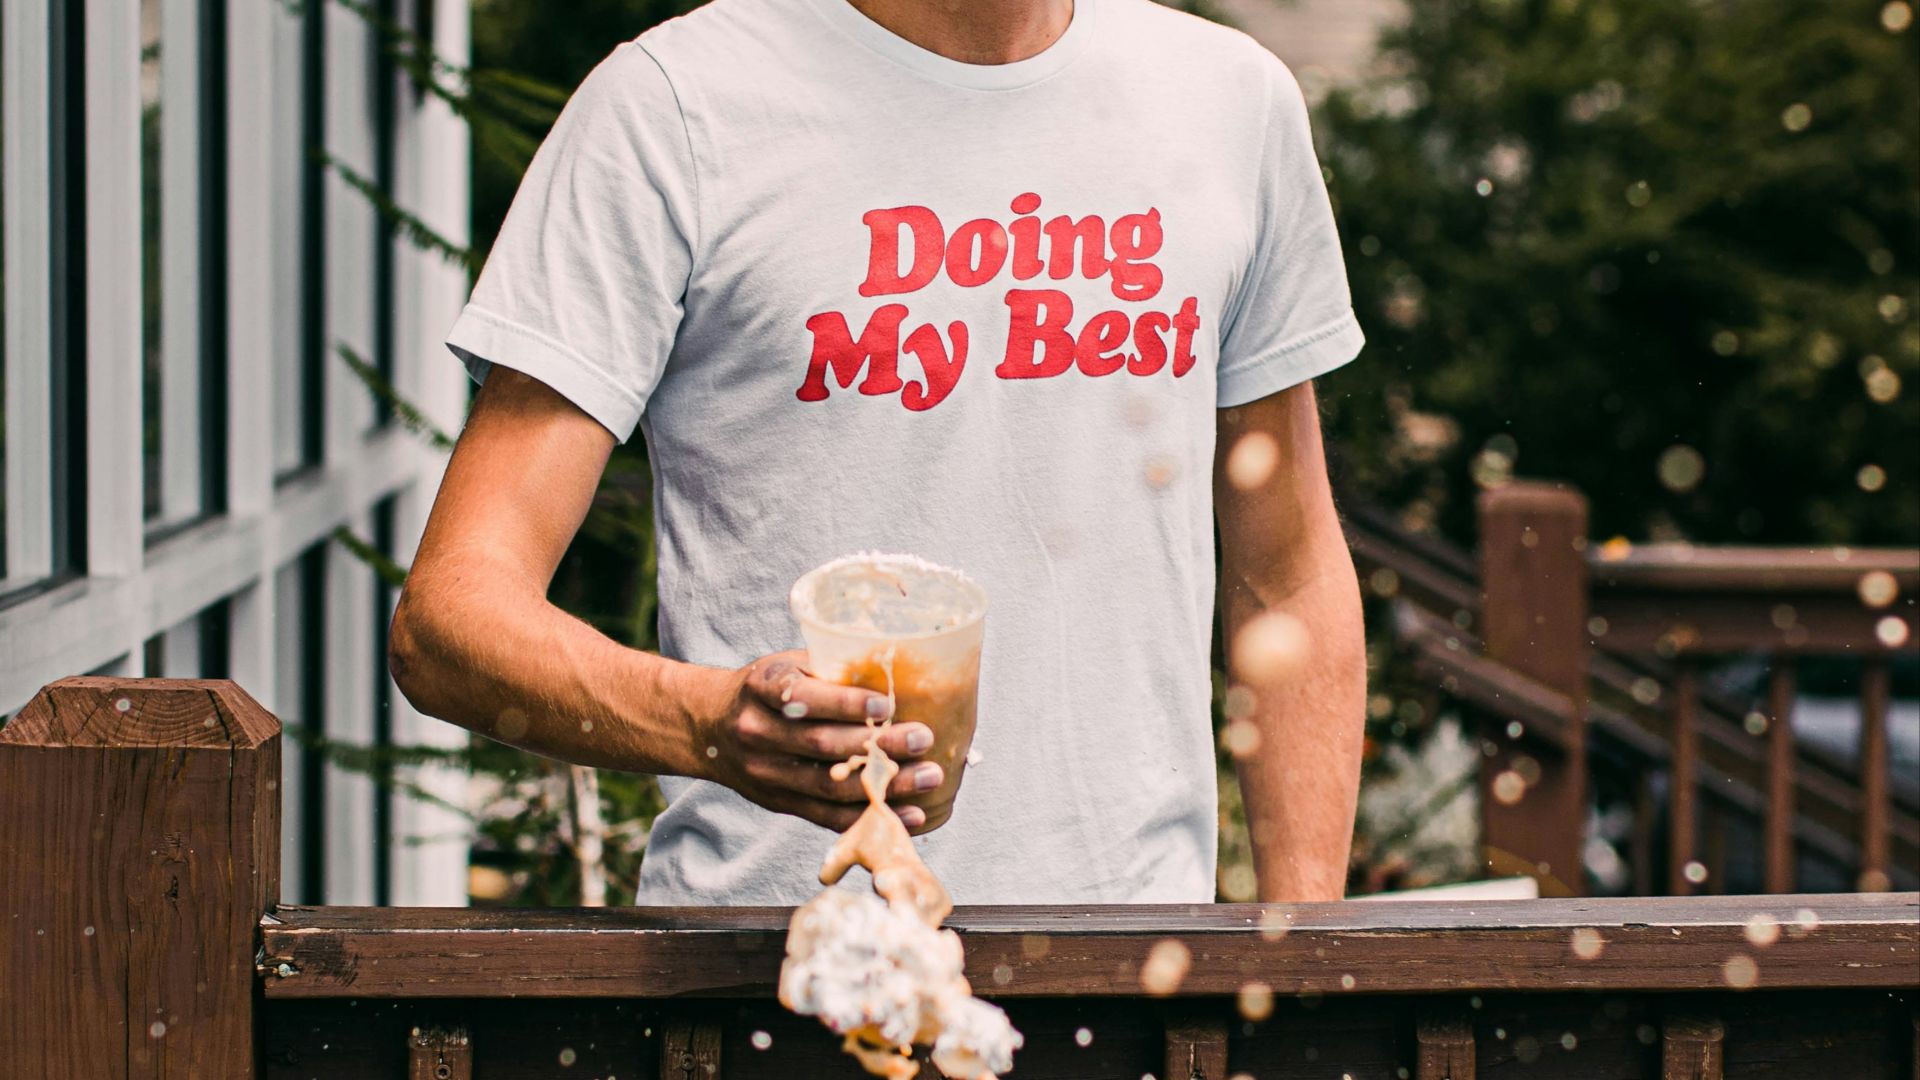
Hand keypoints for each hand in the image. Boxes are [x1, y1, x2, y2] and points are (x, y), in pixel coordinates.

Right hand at [695, 650, 943, 830]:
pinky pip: (827, 816)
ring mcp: (767, 773)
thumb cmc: (766, 689)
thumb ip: (828, 672)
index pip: (802, 698)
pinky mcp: (779, 803)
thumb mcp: (786, 665)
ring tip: (929, 776)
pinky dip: (870, 816)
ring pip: (829, 785)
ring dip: (884, 785)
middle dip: (878, 745)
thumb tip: (900, 672)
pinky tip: (909, 814)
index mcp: (761, 688)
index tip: (886, 705)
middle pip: (822, 745)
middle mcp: (758, 732)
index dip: (845, 703)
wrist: (709, 726)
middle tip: (924, 739)